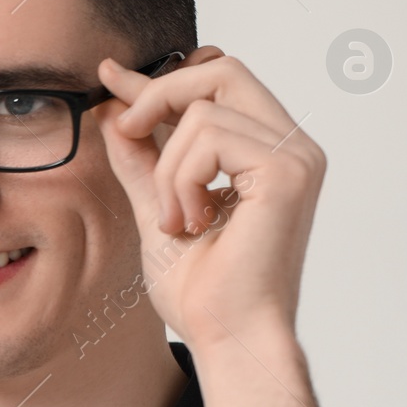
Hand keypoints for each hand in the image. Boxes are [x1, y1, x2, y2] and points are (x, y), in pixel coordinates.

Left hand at [92, 50, 324, 348]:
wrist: (226, 336)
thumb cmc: (203, 288)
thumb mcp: (157, 206)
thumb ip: (140, 158)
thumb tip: (113, 109)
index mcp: (268, 151)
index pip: (215, 86)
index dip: (159, 78)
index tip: (110, 74)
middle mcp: (292, 146)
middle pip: (221, 70)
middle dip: (159, 96)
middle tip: (129, 137)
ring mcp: (296, 155)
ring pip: (203, 110)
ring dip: (168, 167)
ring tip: (178, 219)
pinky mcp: (288, 170)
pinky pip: (210, 137)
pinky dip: (182, 179)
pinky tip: (193, 222)